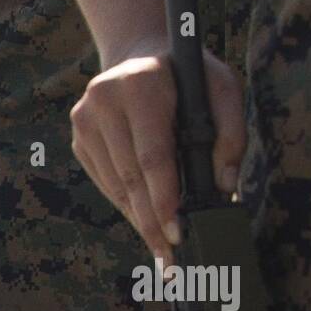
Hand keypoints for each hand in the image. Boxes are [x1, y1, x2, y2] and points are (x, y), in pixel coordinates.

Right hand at [70, 39, 243, 262]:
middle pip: (130, 179)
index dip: (164, 201)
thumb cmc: (187, 75)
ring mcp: (84, 121)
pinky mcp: (79, 138)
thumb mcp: (221, 89)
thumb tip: (224, 188)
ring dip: (139, 219)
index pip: (151, 157)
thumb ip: (231, 134)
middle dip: (152, 222)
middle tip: (170, 257)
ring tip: (161, 249)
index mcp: (140, 86)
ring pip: (115, 187)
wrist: (139, 53)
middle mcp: (103, 103)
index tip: (176, 235)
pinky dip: (128, 205)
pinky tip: (145, 222)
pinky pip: (106, 183)